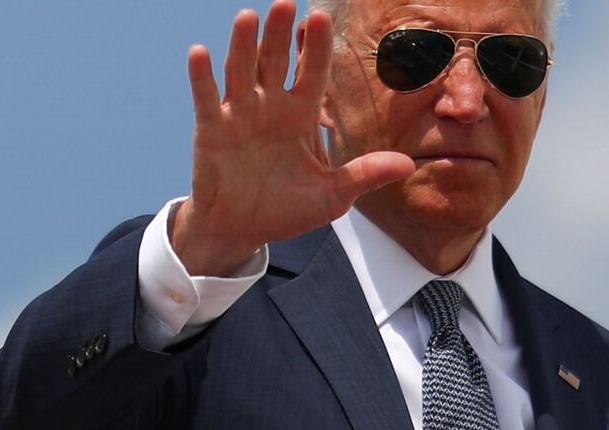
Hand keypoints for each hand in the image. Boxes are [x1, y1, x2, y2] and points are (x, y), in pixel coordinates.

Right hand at [170, 1, 413, 275]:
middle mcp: (270, 108)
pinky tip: (200, 52)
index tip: (321, 17)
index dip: (315, 48)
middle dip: (280, 35)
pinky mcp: (211, 129)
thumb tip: (408, 165)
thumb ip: (364, 174)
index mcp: (301, 116)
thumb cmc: (287, 209)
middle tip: (286, 3)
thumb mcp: (332, 195)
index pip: (311, 74)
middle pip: (275, 63)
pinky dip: (202, 76)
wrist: (242, 228)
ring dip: (242, 45)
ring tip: (247, 16)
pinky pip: (207, 98)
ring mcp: (239, 115)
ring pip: (241, 72)